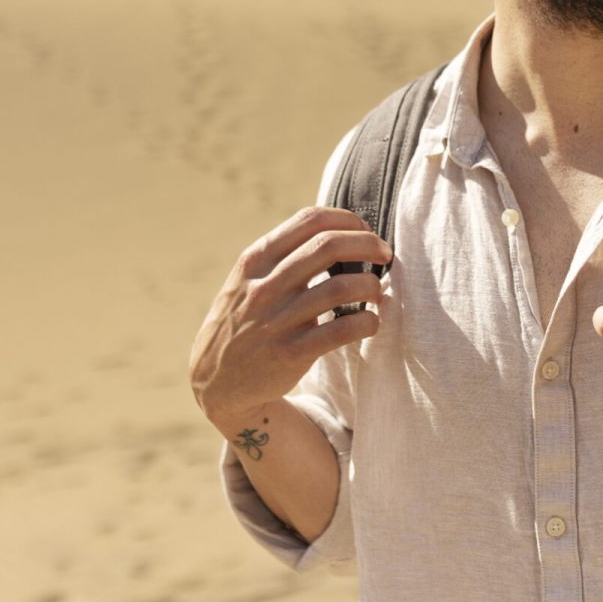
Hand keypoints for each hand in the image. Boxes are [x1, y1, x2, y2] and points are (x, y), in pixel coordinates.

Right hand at [188, 206, 391, 433]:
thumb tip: (338, 231)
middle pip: (328, 246)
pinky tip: (371, 322)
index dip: (347, 219)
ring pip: (342, 287)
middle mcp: (265, 286)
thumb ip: (282, 256)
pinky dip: (367, 322)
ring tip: (377, 292)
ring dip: (371, 286)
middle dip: (368, 244)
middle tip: (385, 255)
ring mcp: (278, 320)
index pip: (309, 220)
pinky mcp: (292, 353)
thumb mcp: (247, 280)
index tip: (365, 230)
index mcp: (255, 260)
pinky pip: (343, 330)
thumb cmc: (244, 320)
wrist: (216, 381)